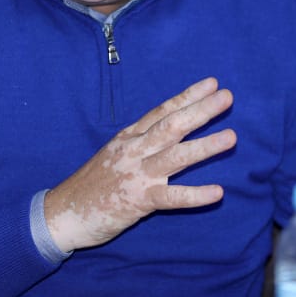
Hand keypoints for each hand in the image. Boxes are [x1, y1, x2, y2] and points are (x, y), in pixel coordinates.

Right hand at [44, 77, 236, 251]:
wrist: (63, 212)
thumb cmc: (92, 183)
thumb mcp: (114, 153)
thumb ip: (140, 142)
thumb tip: (171, 131)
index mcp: (129, 137)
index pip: (162, 111)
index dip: (188, 96)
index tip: (211, 83)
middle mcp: (134, 150)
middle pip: (172, 126)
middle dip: (201, 110)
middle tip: (227, 97)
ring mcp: (137, 175)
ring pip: (177, 156)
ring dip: (206, 146)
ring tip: (232, 137)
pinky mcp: (139, 201)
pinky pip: (172, 197)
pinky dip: (196, 195)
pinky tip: (218, 192)